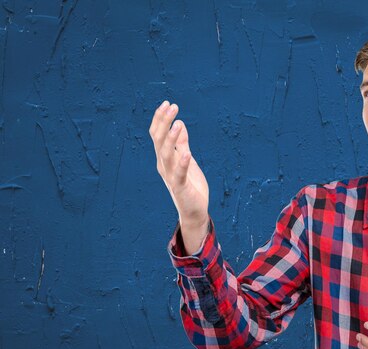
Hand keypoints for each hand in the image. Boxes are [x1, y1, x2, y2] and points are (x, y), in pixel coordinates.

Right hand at [149, 101, 209, 252]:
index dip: (161, 119)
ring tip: (177, 124)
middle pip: (159, 141)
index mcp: (165, 158)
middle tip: (172, 106)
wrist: (195, 210)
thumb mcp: (188, 160)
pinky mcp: (181, 187)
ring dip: (171, 139)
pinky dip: (183, 163)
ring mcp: (171, 176)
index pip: (158, 135)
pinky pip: (180, 174)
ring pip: (166, 155)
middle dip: (164, 122)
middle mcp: (164, 165)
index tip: (167, 103)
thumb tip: (179, 124)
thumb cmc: (191, 185)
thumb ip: (183, 145)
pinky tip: (188, 153)